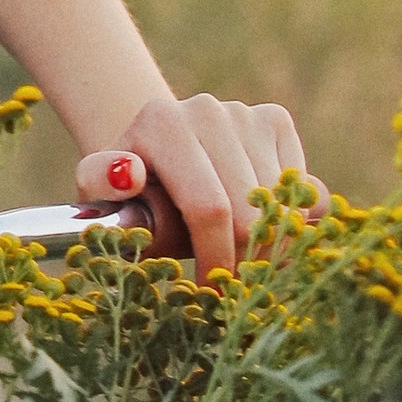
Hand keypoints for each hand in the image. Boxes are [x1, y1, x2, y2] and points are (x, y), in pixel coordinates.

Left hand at [77, 95, 307, 279]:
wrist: (158, 154)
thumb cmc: (131, 190)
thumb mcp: (100, 192)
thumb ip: (98, 184)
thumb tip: (129, 174)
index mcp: (162, 124)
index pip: (209, 208)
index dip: (218, 258)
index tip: (214, 291)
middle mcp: (207, 110)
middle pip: (249, 211)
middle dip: (245, 260)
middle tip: (232, 284)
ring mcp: (245, 113)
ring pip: (281, 204)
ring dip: (269, 246)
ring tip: (244, 260)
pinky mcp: (275, 121)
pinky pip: (302, 189)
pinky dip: (290, 220)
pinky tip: (260, 227)